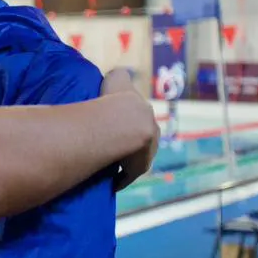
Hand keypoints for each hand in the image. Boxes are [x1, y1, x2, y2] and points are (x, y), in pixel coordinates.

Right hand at [103, 72, 158, 190]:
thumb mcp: (117, 78)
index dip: (126, 120)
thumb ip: (119, 75)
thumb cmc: (117, 98)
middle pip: (139, 139)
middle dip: (127, 141)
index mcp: (145, 113)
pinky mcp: (139, 168)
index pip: (138, 117)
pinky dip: (120, 179)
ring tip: (106, 163)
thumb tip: (115, 76)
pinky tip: (110, 182)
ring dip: (124, 160)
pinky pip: (128, 175)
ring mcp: (148, 152)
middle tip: (107, 145)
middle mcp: (152, 132)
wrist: (125, 122)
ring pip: (135, 157)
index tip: (113, 125)